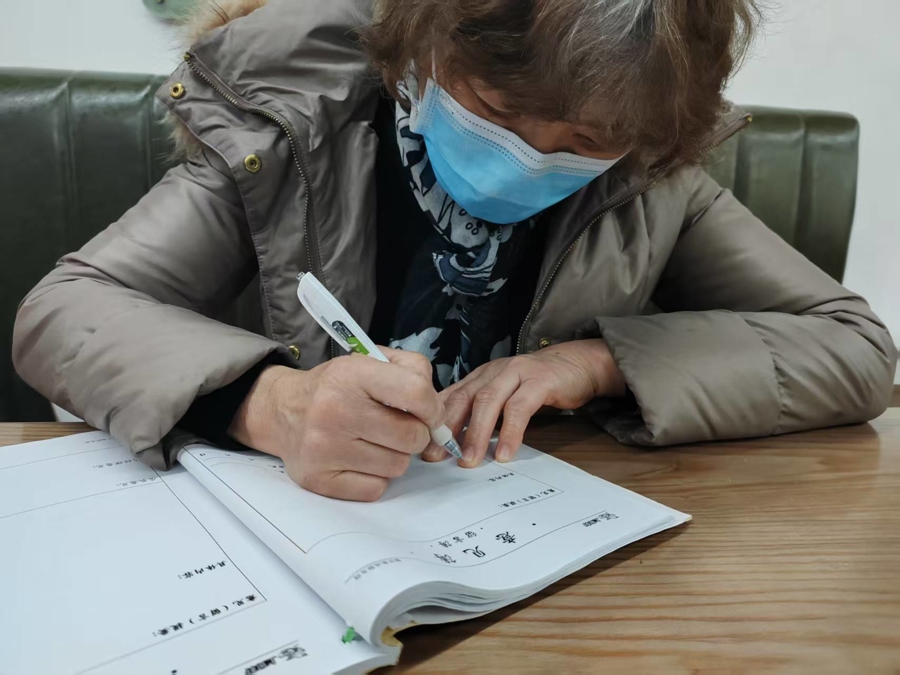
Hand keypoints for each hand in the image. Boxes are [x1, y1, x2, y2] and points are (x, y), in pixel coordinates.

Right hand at [228, 349, 444, 501]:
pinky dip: (375, 478)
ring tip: (374, 442)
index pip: (416, 393)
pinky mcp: (319, 480)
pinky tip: (360, 460)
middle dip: (415, 434)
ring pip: (397, 466)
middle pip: (412, 437)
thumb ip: (412, 371)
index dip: (433, 408)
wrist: (282, 410)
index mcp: (351, 374)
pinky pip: (376, 488)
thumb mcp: (369, 361)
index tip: (429, 414)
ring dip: (395, 456)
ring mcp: (324, 448)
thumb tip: (437, 412)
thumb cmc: (336, 387)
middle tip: (398, 428)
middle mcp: (334, 410)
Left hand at [423, 339, 624, 466]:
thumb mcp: (505, 395)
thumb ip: (482, 412)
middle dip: (447, 428)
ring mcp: (517, 373)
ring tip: (469, 460)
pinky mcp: (540, 381)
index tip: (422, 447)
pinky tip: (505, 453)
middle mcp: (494, 371)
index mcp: (481, 376)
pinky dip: (510, 431)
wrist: (578, 364)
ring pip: (488, 401)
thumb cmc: (538, 385)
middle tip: (436, 456)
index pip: (450, 396)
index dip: (434, 422)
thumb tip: (456, 442)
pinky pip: (520, 407)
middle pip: (463, 398)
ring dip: (476, 432)